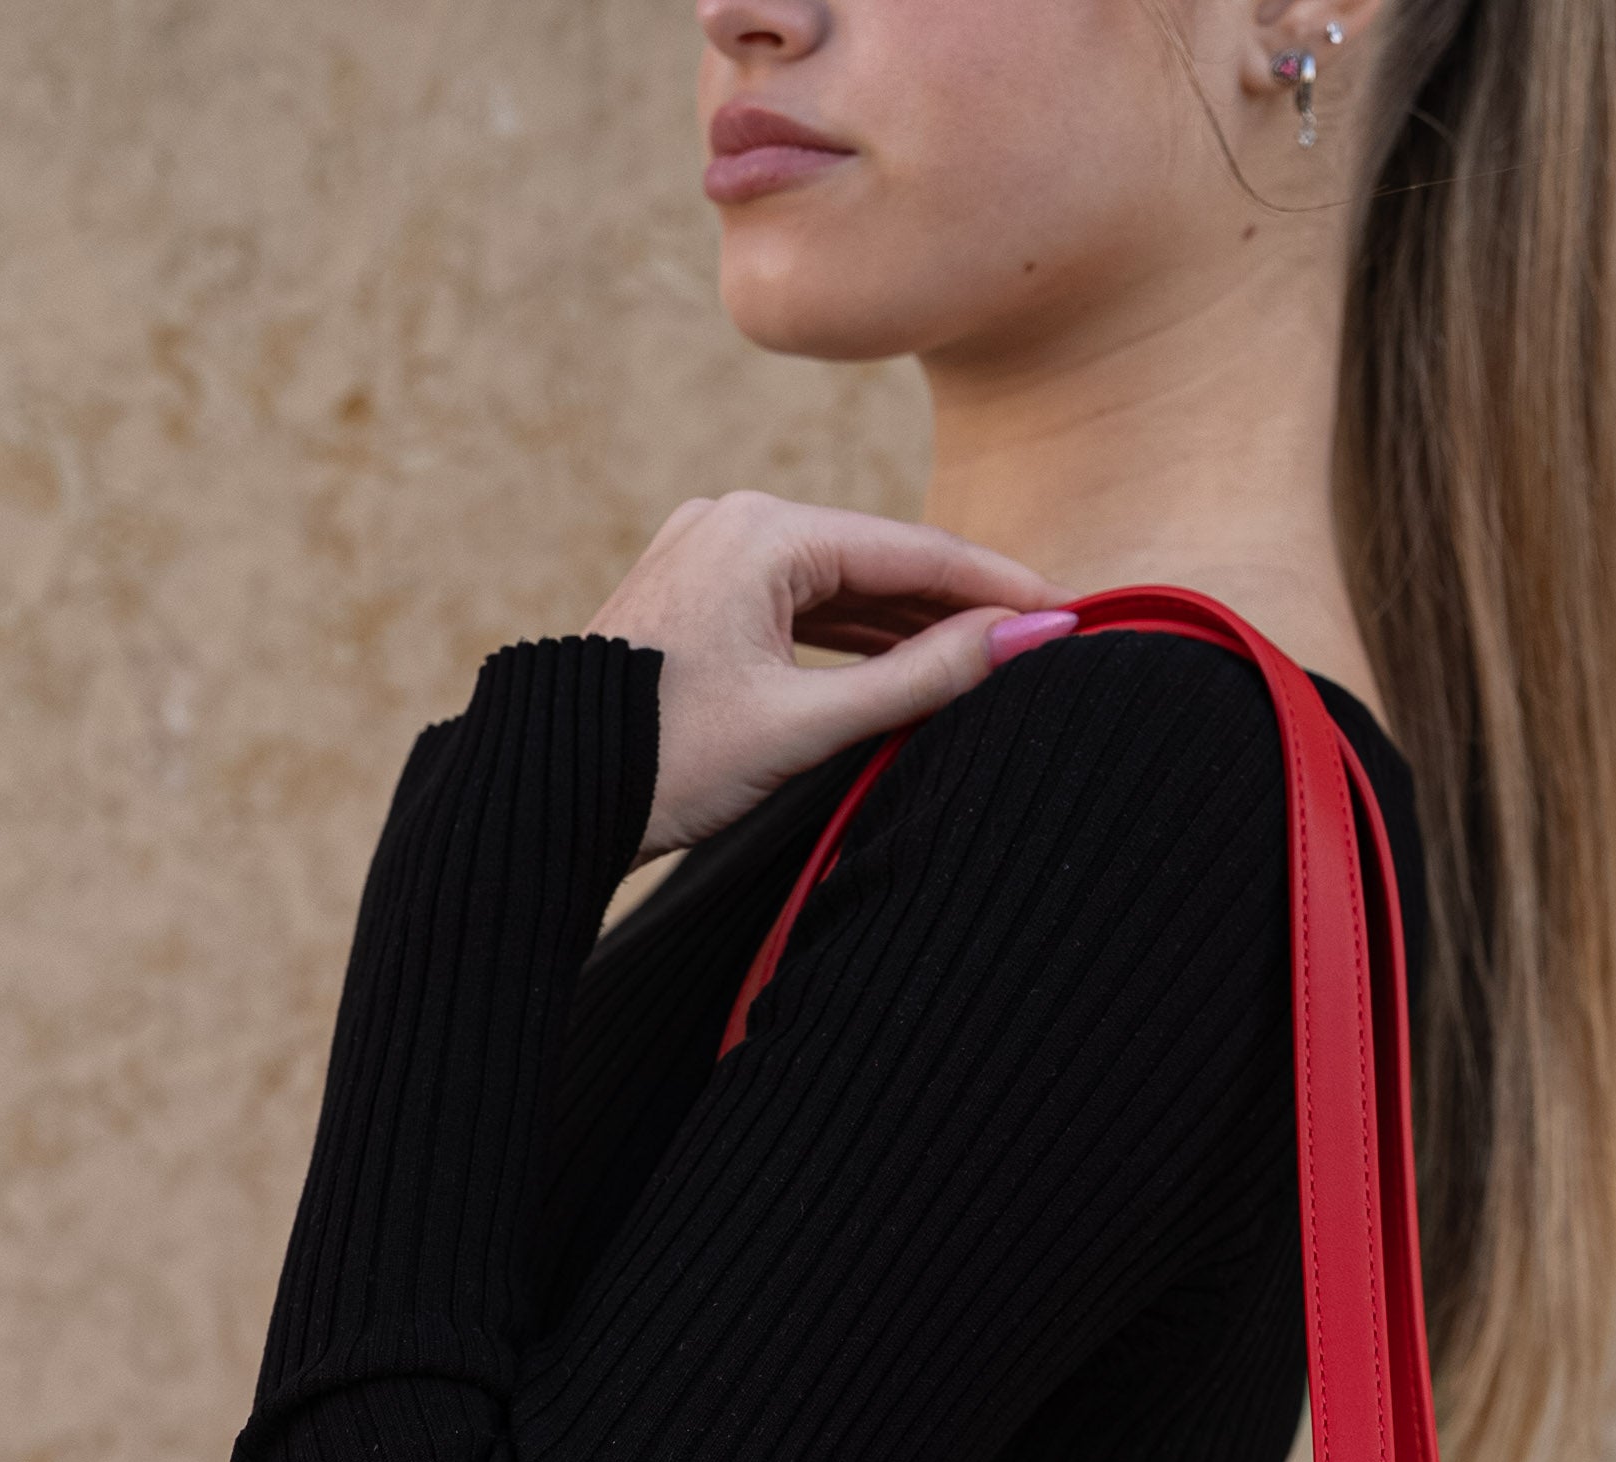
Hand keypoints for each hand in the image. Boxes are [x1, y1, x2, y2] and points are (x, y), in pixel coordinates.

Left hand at [587, 495, 1073, 852]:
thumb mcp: (806, 725)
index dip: (999, 585)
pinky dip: (852, 635)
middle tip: (1044, 636)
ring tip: (988, 658)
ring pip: (840, 584)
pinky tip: (900, 664)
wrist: (545, 788)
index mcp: (762, 531)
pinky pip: (798, 603)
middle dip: (960, 601)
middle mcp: (734, 518)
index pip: (914, 550)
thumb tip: (1024, 640)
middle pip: (881, 559)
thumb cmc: (666, 760)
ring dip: (909, 622)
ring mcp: (710, 550)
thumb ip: (921, 679)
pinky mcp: (696, 592)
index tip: (1071, 611)